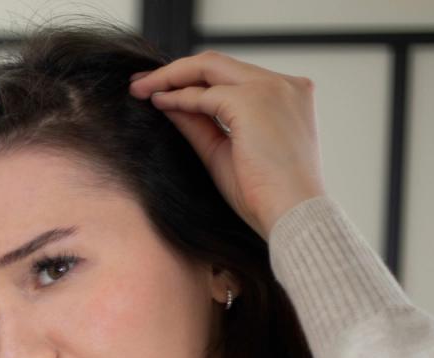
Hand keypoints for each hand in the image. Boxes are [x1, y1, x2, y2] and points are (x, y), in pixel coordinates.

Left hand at [128, 50, 326, 240]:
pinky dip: (178, 97)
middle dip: (175, 72)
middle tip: (140, 84)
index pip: (233, 78)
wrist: (293, 217)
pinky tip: (157, 102)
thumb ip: (200, 126)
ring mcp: (271, 88)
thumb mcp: (224, 153)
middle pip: (219, 64)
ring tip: (140, 90)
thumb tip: (168, 103)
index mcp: (287, 98)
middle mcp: (284, 85)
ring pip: (210, 67)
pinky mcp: (253, 100)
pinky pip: (205, 94)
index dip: (195, 82)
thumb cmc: (266, 198)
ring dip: (171, 77)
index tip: (162, 92)